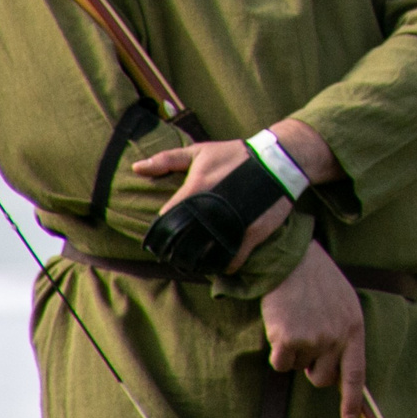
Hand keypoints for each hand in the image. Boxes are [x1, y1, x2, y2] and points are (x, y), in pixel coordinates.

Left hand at [133, 140, 289, 273]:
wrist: (280, 159)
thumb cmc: (236, 154)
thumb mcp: (201, 151)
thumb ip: (167, 160)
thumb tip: (136, 168)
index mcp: (195, 190)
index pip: (165, 221)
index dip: (161, 231)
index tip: (162, 237)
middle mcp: (210, 210)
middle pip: (181, 244)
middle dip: (175, 252)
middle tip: (177, 253)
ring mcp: (232, 224)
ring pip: (205, 257)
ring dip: (198, 263)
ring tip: (196, 262)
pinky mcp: (252, 234)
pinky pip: (232, 261)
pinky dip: (224, 266)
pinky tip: (221, 264)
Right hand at [261, 241, 368, 417]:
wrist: (292, 260)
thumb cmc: (318, 280)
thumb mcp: (345, 303)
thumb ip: (345, 333)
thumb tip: (340, 368)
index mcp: (354, 328)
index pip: (356, 372)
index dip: (352, 399)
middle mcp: (336, 337)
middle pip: (322, 378)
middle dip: (313, 368)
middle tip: (308, 338)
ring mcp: (313, 340)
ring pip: (298, 368)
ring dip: (294, 352)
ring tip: (297, 319)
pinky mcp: (288, 341)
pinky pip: (280, 365)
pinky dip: (278, 351)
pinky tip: (281, 325)